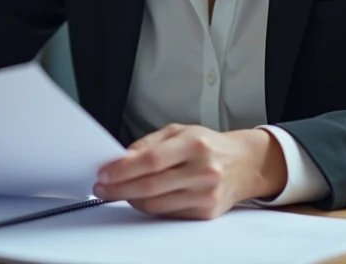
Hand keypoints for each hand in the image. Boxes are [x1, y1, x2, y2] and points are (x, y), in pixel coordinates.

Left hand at [92, 124, 286, 219]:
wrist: (244, 164)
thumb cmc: (208, 145)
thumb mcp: (179, 131)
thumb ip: (149, 144)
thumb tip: (121, 159)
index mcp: (194, 144)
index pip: (151, 160)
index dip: (123, 170)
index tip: (104, 174)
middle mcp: (203, 170)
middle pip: (151, 186)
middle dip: (120, 189)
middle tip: (102, 188)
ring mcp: (206, 194)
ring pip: (157, 205)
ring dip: (131, 200)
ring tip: (119, 192)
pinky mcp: (207, 212)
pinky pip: (169, 214)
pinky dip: (150, 208)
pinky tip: (141, 199)